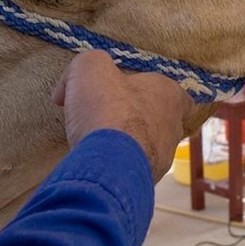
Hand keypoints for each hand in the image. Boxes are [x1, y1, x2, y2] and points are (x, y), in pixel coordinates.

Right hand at [52, 50, 193, 181]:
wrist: (108, 165)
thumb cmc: (108, 110)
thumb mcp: (91, 68)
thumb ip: (87, 64)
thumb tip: (67, 89)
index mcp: (171, 96)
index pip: (177, 94)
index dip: (155, 93)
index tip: (129, 95)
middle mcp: (174, 127)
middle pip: (159, 120)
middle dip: (135, 120)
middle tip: (106, 120)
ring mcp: (163, 157)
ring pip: (147, 147)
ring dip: (126, 145)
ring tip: (97, 144)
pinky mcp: (147, 181)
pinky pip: (132, 170)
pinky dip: (117, 167)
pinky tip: (96, 164)